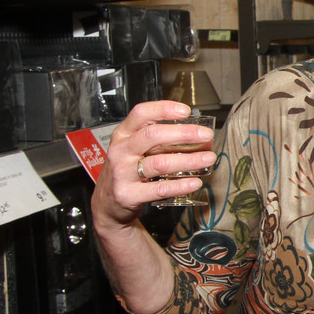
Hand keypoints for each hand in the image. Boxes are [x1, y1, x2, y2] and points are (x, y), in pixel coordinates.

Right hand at [91, 100, 216, 229]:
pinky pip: (159, 189)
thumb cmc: (126, 171)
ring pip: (160, 163)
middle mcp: (121, 151)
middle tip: (205, 135)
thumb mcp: (132, 149)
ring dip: (188, 160)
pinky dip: (180, 185)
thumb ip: (156, 140)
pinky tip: (195, 182)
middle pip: (153, 135)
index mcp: (123, 134)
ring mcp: (123, 173)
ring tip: (207, 159)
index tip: (186, 111)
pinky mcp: (128, 194)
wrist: (107, 204)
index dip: (164, 109)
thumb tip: (194, 134)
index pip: (141, 113)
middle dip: (183, 133)